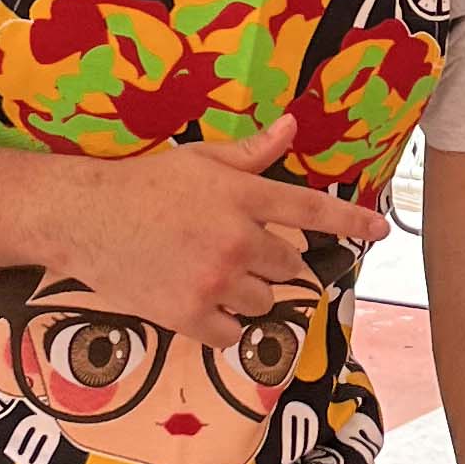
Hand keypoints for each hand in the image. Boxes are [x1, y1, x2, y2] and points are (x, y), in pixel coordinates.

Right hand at [39, 113, 387, 344]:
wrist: (84, 219)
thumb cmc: (143, 184)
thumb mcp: (199, 160)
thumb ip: (251, 153)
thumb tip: (291, 128)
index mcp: (243, 198)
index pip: (311, 212)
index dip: (350, 222)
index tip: (381, 232)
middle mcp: (237, 240)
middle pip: (288, 267)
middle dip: (271, 264)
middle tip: (237, 253)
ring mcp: (215, 281)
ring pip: (264, 303)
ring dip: (248, 295)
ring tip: (213, 276)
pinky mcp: (190, 315)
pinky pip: (233, 335)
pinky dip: (224, 326)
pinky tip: (201, 305)